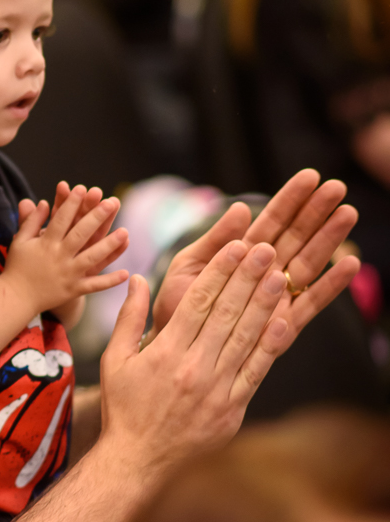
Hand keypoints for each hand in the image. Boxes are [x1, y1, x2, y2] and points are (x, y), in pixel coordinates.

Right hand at [4, 184, 128, 313]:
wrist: (16, 298)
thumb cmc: (17, 266)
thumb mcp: (20, 240)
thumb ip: (31, 221)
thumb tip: (43, 202)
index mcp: (45, 243)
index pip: (61, 219)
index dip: (71, 203)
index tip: (82, 188)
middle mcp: (59, 257)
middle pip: (80, 234)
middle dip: (96, 217)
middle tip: (111, 202)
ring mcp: (68, 274)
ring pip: (92, 258)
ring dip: (109, 246)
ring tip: (125, 232)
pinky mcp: (73, 290)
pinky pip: (94, 286)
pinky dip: (109, 281)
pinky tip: (126, 273)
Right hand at [101, 240, 287, 474]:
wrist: (138, 460)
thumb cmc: (123, 407)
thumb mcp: (115, 359)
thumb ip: (128, 317)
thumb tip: (136, 278)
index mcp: (164, 352)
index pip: (196, 302)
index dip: (218, 271)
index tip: (234, 245)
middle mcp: (193, 368)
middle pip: (225, 314)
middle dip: (246, 277)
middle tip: (265, 248)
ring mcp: (216, 390)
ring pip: (244, 338)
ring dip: (264, 304)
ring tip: (278, 275)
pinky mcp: (232, 409)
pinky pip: (255, 373)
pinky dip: (270, 347)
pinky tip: (283, 321)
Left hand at [152, 169, 359, 353]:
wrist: (171, 344)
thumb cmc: (177, 303)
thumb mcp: (190, 264)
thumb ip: (216, 240)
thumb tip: (239, 208)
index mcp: (242, 253)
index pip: (271, 221)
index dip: (291, 200)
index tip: (311, 177)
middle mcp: (264, 272)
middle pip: (296, 237)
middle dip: (316, 213)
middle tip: (337, 188)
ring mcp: (276, 297)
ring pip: (308, 263)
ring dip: (329, 239)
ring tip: (347, 214)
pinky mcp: (283, 325)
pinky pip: (311, 303)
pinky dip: (331, 285)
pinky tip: (350, 264)